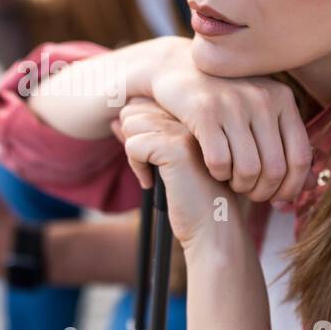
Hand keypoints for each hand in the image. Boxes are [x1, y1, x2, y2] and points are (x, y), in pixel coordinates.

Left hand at [114, 98, 231, 248]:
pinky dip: (136, 168)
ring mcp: (187, 129)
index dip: (141, 133)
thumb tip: (114, 120)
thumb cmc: (193, 196)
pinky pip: (134, 145)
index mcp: (195, 113)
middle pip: (135, 109)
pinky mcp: (177, 148)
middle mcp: (194, 114)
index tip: (155, 158)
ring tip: (154, 174)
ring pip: (132, 123)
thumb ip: (143, 136)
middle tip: (153, 167)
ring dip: (135, 153)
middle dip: (135, 140)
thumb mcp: (165, 161)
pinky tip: (153, 183)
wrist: (216, 227)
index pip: (145, 102)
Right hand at [145, 44, 310, 205]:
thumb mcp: (260, 111)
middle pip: (275, 168)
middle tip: (250, 193)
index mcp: (282, 98)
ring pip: (249, 169)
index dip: (292, 187)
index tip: (278, 200)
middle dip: (262, 191)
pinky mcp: (203, 111)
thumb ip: (285, 143)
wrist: (177, 68)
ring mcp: (233, 103)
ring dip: (240, 185)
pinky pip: (219, 161)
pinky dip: (218, 174)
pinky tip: (214, 169)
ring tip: (232, 182)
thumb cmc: (224, 99)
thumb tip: (314, 184)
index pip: (301, 157)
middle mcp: (262, 98)